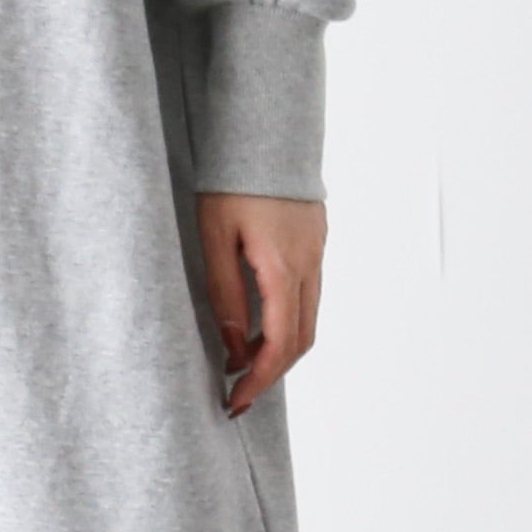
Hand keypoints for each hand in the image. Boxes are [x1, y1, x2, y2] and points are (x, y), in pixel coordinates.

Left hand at [197, 190, 325, 416]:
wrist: (266, 131)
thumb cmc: (232, 182)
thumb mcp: (214, 238)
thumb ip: (225, 293)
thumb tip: (234, 346)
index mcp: (283, 268)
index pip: (280, 343)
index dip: (260, 379)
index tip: (236, 399)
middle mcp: (309, 265)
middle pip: (302, 339)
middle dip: (272, 372)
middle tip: (238, 391)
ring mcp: (316, 253)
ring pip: (308, 319)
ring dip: (281, 348)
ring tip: (243, 361)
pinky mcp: (315, 242)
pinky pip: (308, 295)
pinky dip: (287, 321)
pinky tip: (258, 323)